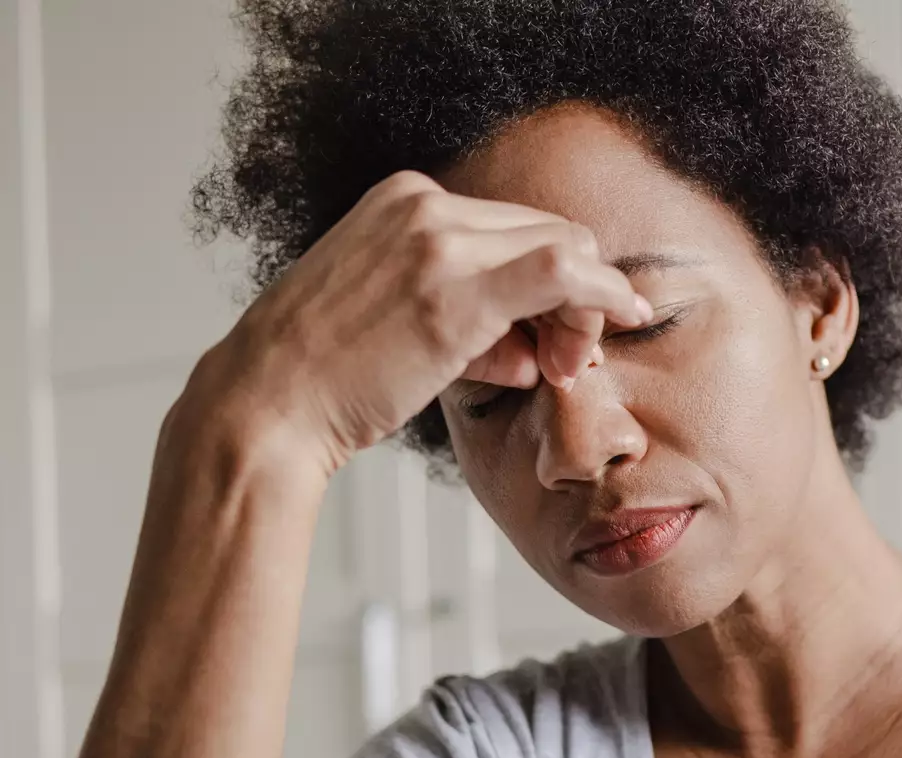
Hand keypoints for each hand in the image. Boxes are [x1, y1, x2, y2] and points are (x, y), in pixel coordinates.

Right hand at [184, 170, 651, 477]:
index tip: (558, 339)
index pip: (516, 229)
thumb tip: (529, 349)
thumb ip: (468, 323)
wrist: (269, 403)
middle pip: (549, 232)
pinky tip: (625, 315)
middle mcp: (424, 205)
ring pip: (564, 248)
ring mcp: (438, 240)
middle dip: (580, 295)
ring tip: (564, 368)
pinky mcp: (454, 288)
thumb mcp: (400, 329)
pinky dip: (602, 293)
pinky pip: (559, 270)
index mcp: (405, 203)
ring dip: (584, 310)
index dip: (555, 284)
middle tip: (573, 360)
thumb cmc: (327, 379)